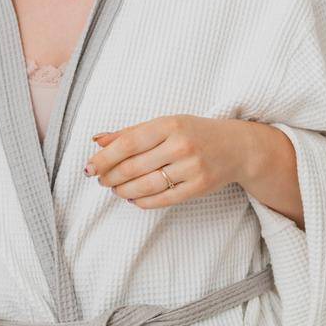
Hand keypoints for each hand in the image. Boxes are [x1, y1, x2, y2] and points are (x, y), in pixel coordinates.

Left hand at [85, 115, 264, 209]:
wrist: (237, 147)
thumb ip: (131, 132)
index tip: (88, 168)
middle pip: (133, 167)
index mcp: (171, 124)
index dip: (104, 158)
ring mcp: (192, 167)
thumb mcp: (166, 124)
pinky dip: (141, 201)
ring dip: (122, 190)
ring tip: (115, 188)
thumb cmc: (196, 133)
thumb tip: (97, 140)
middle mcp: (181, 145)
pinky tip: (133, 197)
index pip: (128, 143)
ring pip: (144, 186)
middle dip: (110, 177)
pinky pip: (161, 199)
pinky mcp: (199, 187)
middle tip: (100, 180)